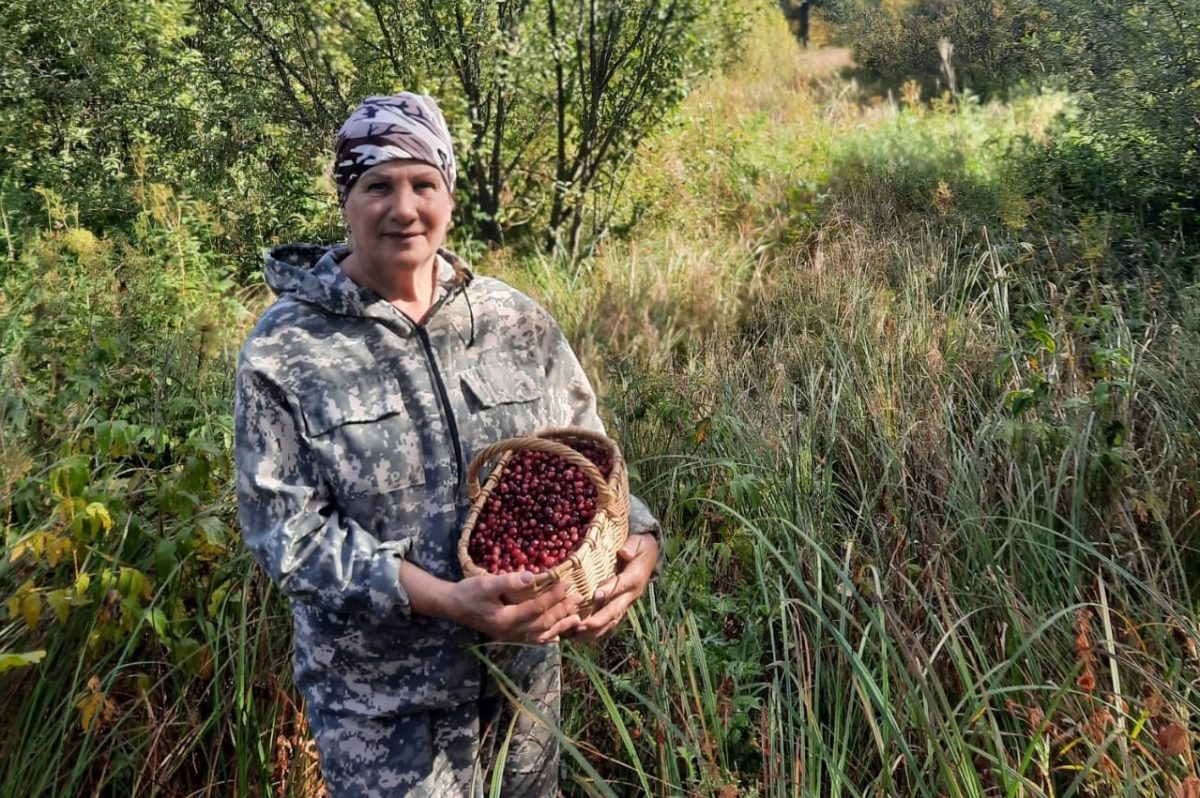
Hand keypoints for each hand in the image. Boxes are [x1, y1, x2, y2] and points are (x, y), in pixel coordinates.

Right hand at [445, 571, 583, 643]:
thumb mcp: (486, 583)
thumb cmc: (468, 592)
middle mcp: (511, 632)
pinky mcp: (508, 635)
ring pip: (541, 635)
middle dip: (562, 611)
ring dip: (559, 626)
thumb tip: (530, 577)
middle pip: (543, 624)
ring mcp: (510, 636)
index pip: (537, 609)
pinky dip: (546, 638)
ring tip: (576, 619)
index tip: (567, 584)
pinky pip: (532, 640)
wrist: (451, 605)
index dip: (554, 597)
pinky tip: (556, 636)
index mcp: (507, 620)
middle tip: (579, 599)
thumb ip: (508, 581)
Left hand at [572, 533, 658, 642]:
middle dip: (599, 620)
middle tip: (582, 626)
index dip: (610, 590)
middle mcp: (632, 594)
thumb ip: (631, 547)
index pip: (622, 585)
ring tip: (578, 637)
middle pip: (615, 609)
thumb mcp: (638, 543)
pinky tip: (583, 637)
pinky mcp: (622, 606)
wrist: (650, 555)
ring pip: (613, 620)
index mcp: (635, 577)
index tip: (596, 595)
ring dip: (596, 630)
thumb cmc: (640, 547)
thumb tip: (624, 552)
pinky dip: (598, 630)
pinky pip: (611, 621)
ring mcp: (627, 602)